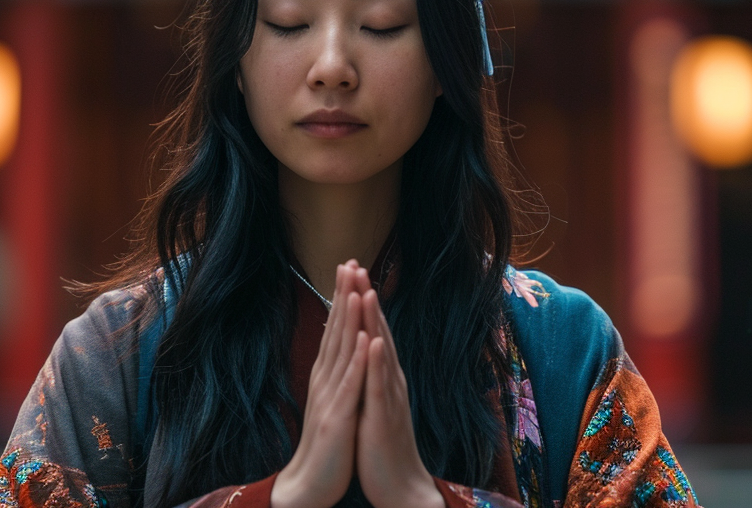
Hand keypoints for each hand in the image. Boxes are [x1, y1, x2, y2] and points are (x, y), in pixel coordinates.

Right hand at [272, 261, 369, 507]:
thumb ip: (336, 373)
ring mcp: (330, 399)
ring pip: (342, 353)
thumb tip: (342, 345)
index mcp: (327, 376)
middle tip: (349, 261)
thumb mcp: (332, 401)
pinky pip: (350, 388)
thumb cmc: (327, 444)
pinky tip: (366, 343)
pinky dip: (358, 364)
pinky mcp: (337, 420)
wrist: (309, 486)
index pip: (336, 328)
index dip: (343, 296)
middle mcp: (325, 380)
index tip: (349, 265)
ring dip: (350, 320)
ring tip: (356, 290)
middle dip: (344, 295)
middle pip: (336, 331)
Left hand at [354, 283, 445, 507]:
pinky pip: (382, 386)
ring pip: (383, 351)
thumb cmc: (383, 445)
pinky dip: (378, 363)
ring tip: (366, 291)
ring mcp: (390, 396)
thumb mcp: (374, 402)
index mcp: (384, 376)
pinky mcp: (385, 416)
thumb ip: (371, 376)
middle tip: (357, 264)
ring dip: (374, 322)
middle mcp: (390, 379)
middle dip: (367, 298)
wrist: (400, 486)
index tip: (351, 272)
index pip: (372, 331)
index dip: (361, 301)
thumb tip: (364, 351)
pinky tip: (374, 343)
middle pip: (378, 331)